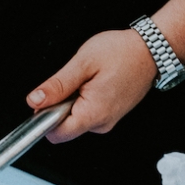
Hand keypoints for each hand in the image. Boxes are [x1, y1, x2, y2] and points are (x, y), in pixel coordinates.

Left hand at [25, 28, 156, 142]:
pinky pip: (87, 113)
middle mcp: (102, 123)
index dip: (43, 117)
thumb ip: (57, 85)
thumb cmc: (121, 53)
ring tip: (86, 79)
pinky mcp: (111, 114)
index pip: (56, 134)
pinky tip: (94, 83)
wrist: (150, 50)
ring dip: (72, 101)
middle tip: (72, 81)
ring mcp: (108, 120)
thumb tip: (35, 101)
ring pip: (75, 120)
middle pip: (64, 127)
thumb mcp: (82, 63)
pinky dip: (83, 100)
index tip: (45, 99)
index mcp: (93, 113)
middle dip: (59, 106)